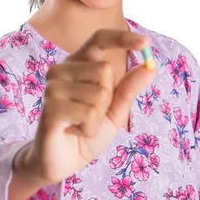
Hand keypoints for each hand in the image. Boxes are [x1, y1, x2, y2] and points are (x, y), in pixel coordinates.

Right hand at [26, 28, 154, 183]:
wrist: (63, 161)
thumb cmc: (86, 131)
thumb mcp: (115, 110)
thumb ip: (129, 88)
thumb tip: (150, 67)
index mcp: (77, 64)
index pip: (99, 40)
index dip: (122, 38)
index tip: (145, 41)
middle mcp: (61, 70)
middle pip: (105, 70)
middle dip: (108, 100)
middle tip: (90, 115)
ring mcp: (53, 88)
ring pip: (99, 95)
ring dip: (97, 118)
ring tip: (80, 124)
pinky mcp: (50, 107)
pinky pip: (88, 114)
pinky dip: (88, 129)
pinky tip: (73, 131)